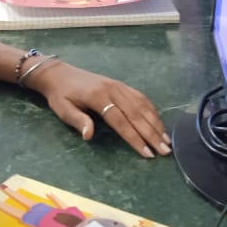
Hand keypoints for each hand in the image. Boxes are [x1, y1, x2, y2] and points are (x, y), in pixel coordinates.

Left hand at [26, 60, 171, 157]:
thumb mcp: (63, 109)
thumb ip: (78, 121)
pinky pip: (140, 97)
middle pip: (136, 114)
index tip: (147, 153)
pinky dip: (152, 110)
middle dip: (152, 134)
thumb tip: (89, 136)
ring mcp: (118, 85)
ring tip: (167, 140)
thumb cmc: (60, 95)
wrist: (59, 73)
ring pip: (142, 105)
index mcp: (98, 97)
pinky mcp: (120, 85)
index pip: (121, 121)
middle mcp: (113, 89)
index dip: (135, 137)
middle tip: (165, 151)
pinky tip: (158, 122)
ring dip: (156, 123)